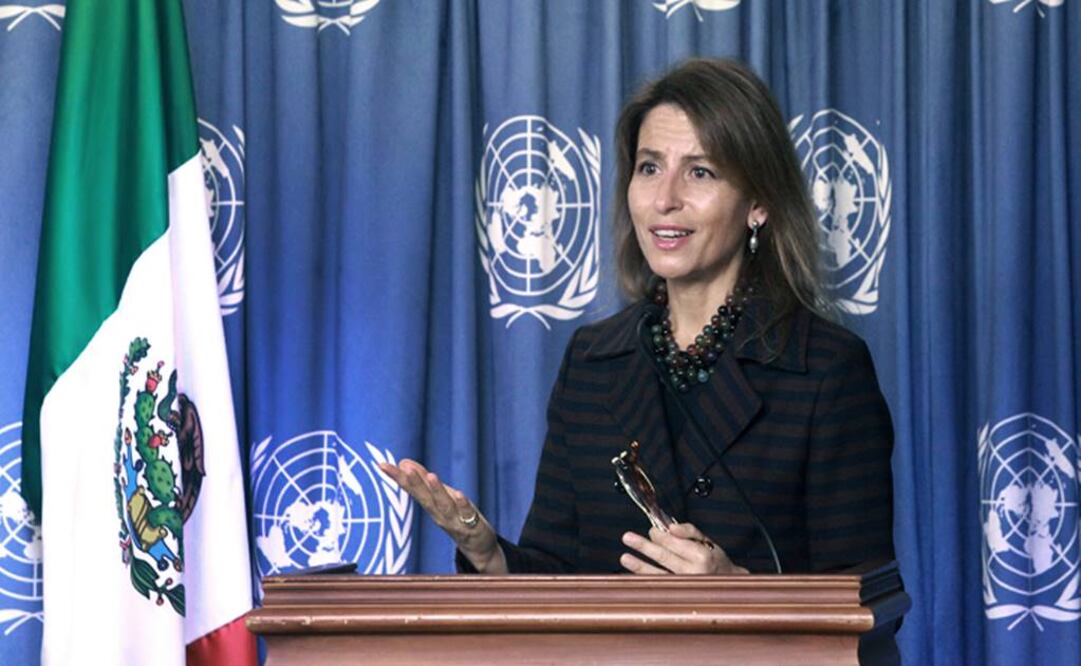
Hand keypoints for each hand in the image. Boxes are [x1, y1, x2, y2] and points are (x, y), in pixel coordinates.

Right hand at [377, 459, 506, 573]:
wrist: (477, 546)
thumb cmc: (456, 517)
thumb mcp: (439, 497)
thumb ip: (422, 480)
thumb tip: (403, 462)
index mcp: (430, 505)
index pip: (411, 489)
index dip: (397, 477)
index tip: (382, 465)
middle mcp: (438, 513)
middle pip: (424, 497)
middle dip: (413, 482)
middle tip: (402, 468)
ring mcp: (455, 520)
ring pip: (444, 505)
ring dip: (437, 491)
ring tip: (431, 476)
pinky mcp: (472, 525)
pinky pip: (467, 514)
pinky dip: (462, 504)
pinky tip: (459, 493)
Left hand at [619, 522, 748, 574]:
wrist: (728, 584)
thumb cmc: (716, 560)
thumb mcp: (708, 541)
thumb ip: (689, 531)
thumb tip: (670, 527)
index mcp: (701, 556)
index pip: (674, 543)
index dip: (659, 535)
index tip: (651, 530)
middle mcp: (694, 572)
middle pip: (664, 557)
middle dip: (644, 546)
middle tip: (628, 537)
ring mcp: (686, 585)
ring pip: (658, 574)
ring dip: (639, 566)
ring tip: (625, 558)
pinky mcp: (680, 594)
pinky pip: (659, 586)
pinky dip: (645, 580)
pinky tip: (633, 575)